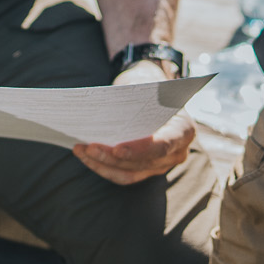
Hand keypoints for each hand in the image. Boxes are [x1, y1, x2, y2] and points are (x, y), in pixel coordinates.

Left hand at [73, 60, 195, 185]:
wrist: (156, 95)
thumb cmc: (151, 89)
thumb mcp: (147, 87)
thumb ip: (134, 100)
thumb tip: (104, 110)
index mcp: (184, 130)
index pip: (163, 145)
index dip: (139, 150)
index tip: (117, 149)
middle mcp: (176, 153)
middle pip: (142, 162)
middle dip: (112, 156)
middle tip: (88, 146)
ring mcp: (161, 165)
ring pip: (129, 173)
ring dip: (102, 163)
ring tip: (80, 149)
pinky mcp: (145, 170)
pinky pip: (122, 175)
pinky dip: (102, 167)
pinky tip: (85, 156)